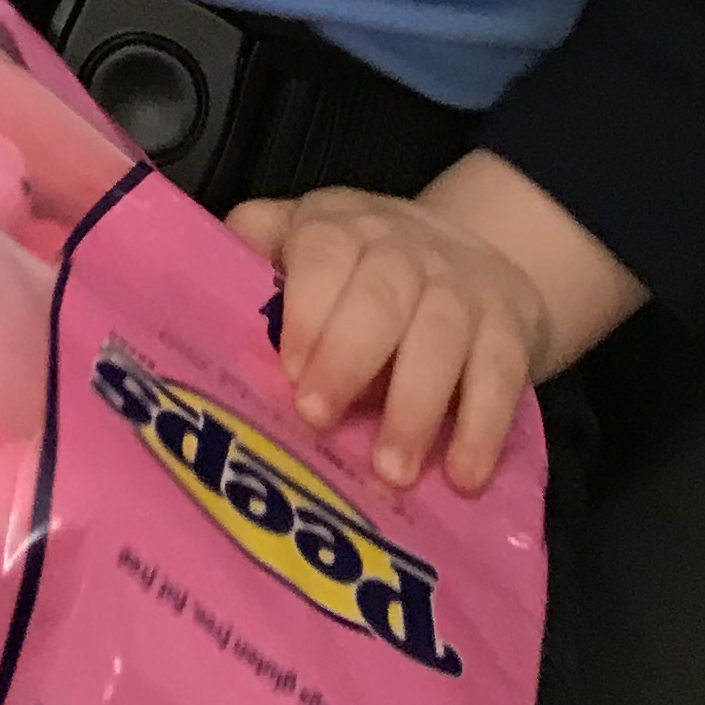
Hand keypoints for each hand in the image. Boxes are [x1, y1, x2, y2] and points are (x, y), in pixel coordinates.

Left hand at [228, 153, 640, 492]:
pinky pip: (502, 374)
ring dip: (414, 404)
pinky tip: (461, 477)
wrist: (482, 255)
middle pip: (381, 291)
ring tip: (390, 471)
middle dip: (348, 356)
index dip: (306, 308)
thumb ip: (257, 253)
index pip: (323, 251)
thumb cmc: (364, 272)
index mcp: (341, 227)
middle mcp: (404, 248)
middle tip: (317, 420)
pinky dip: (483, 426)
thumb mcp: (308, 245)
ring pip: (442, 334)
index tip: (288, 371)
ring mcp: (463, 288)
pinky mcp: (511, 330)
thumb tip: (193, 279)